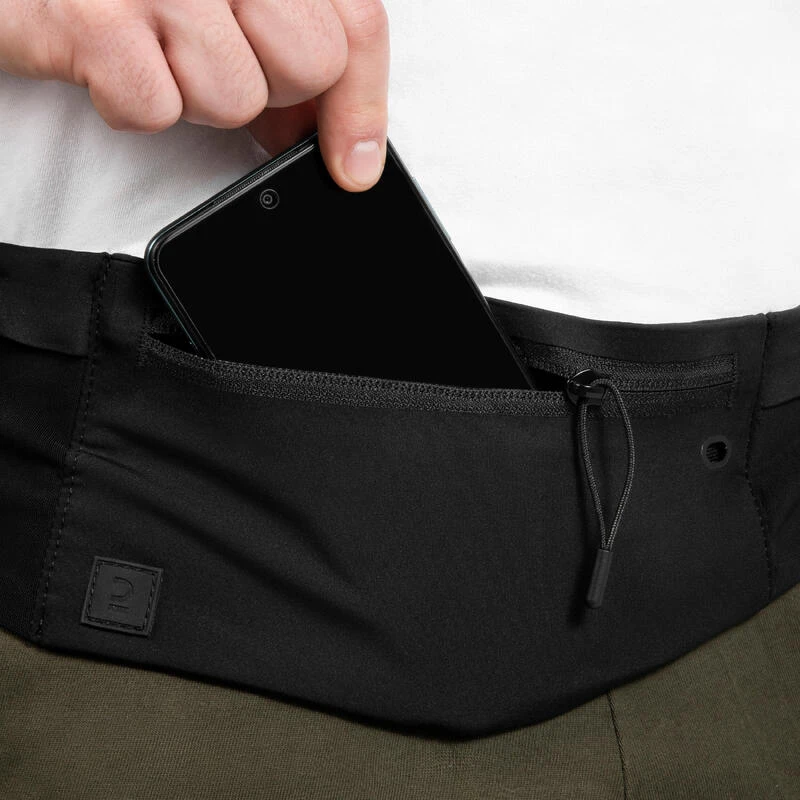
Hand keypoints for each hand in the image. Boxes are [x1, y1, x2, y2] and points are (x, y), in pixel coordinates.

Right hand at [0, 0, 389, 190]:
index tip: (352, 160)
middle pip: (310, 64)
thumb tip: (333, 131)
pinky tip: (112, 59)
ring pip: (237, 95)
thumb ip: (283, 47)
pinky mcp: (92, 17)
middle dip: (270, 89)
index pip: (357, 23)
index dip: (362, 104)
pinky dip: (132, 104)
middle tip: (216, 59)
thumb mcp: (221, 0)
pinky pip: (157, 107)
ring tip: (154, 50)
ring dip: (195, 95)